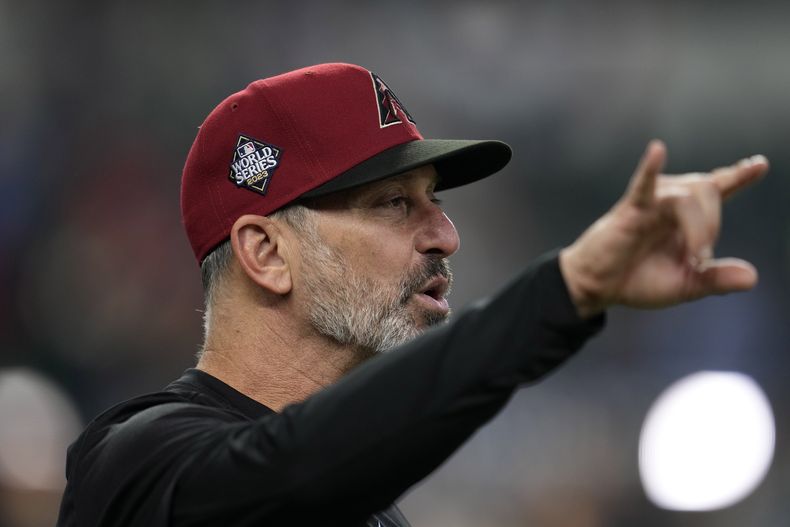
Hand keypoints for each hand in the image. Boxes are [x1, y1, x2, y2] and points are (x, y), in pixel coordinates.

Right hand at [559, 140, 767, 317]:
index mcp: (687, 216)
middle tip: (700, 258)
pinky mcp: (630, 210)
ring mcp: (651, 203)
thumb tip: (752, 278)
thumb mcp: (685, 285)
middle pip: (708, 188)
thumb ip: (717, 280)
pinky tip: (657, 150)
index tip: (759, 164)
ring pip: (688, 194)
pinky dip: (650, 167)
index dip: (739, 175)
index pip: (718, 187)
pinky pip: (643, 185)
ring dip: (699, 225)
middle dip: (714, 223)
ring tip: (692, 255)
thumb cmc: (638, 279)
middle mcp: (670, 201)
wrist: (600, 287)